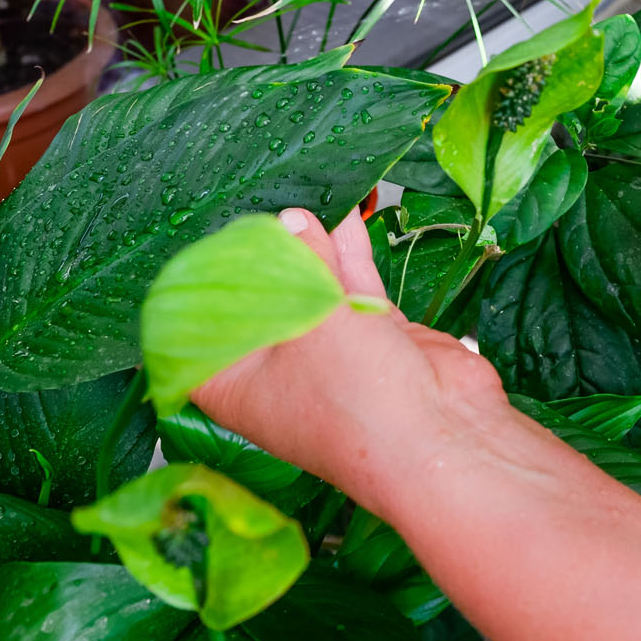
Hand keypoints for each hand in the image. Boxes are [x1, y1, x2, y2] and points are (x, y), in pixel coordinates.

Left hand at [191, 208, 508, 515]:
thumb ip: (300, 263)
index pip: (198, 337)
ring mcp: (329, 358)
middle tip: (255, 214)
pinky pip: (353, 290)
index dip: (197, 295)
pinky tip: (346, 218)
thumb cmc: (358, 403)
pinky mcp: (373, 342)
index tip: (199, 251)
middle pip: (258, 306)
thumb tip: (290, 220)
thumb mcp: (312, 318)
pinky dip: (350, 256)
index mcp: (237, 387)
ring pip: (310, 292)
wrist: (444, 437)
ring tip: (305, 203)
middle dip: (262, 260)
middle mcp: (278, 375)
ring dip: (311, 250)